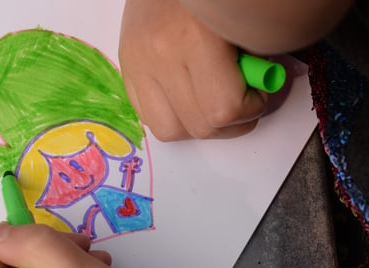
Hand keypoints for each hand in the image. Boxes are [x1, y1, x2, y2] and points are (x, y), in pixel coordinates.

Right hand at [119, 0, 267, 140]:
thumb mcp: (241, 18)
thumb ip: (252, 56)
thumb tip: (259, 89)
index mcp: (193, 38)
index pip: (224, 109)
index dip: (251, 109)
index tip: (260, 93)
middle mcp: (158, 55)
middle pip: (198, 127)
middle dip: (230, 122)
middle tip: (242, 101)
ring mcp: (138, 64)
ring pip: (170, 131)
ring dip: (197, 125)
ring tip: (211, 102)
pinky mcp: (127, 68)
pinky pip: (149, 117)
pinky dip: (174, 115)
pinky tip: (187, 94)